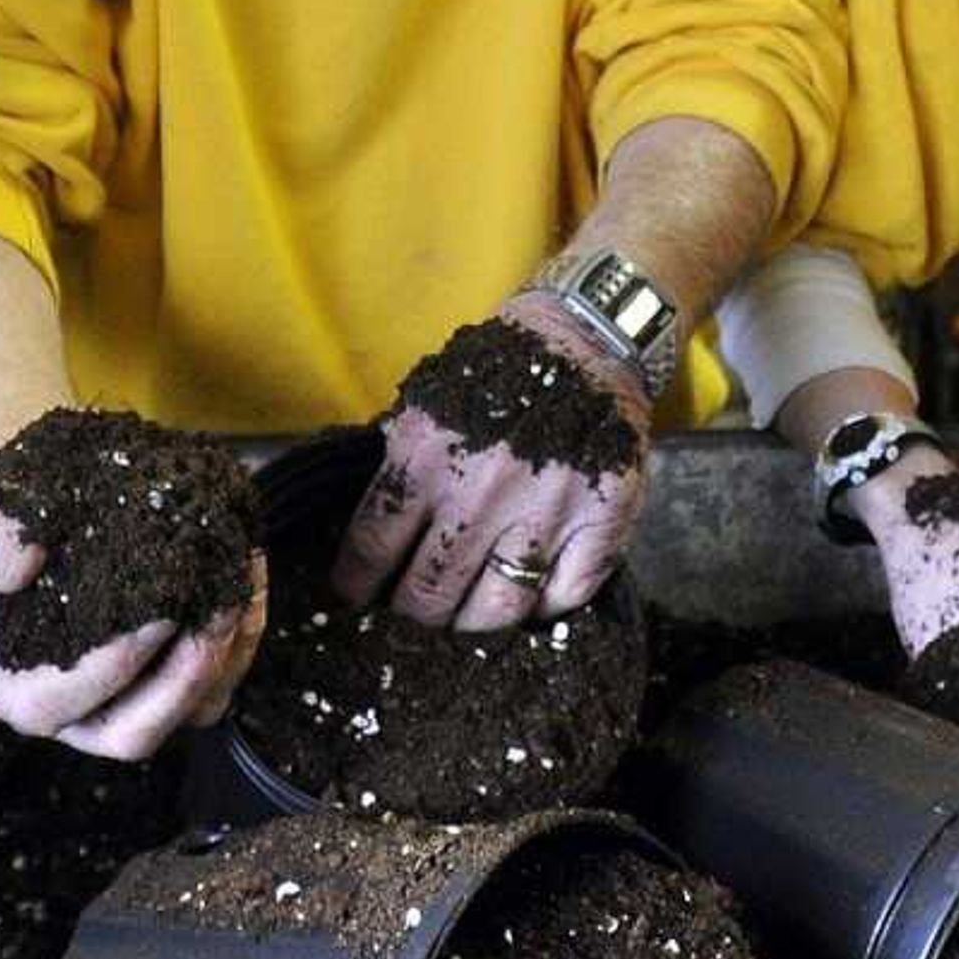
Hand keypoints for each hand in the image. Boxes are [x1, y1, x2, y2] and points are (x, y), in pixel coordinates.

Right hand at [0, 455, 268, 762]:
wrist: (27, 495)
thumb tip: (20, 563)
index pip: (50, 705)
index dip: (107, 669)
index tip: (155, 614)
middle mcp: (55, 710)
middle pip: (128, 734)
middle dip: (182, 683)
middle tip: (216, 615)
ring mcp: (114, 700)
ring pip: (185, 715)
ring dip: (223, 662)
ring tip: (238, 593)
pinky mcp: (161, 677)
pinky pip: (214, 682)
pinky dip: (240, 639)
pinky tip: (244, 578)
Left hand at [330, 297, 648, 633]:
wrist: (587, 335)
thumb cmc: (498, 368)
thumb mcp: (429, 400)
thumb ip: (402, 465)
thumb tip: (369, 538)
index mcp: (425, 456)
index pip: (372, 550)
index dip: (356, 588)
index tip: (356, 600)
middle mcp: (482, 490)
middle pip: (428, 595)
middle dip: (411, 616)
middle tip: (411, 616)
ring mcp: (546, 509)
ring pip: (496, 610)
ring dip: (473, 624)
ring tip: (465, 620)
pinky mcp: (603, 518)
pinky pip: (565, 596)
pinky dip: (543, 606)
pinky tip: (529, 596)